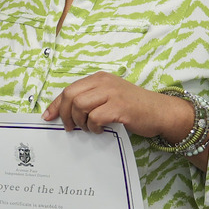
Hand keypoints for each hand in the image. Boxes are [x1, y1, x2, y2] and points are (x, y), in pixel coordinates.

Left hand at [42, 71, 180, 137]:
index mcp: (99, 78)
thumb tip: (66, 112)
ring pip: (80, 106)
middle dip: (65, 114)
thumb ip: (91, 99)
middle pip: (71, 96)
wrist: (160, 111)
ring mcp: (112, 93)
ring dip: (81, 121)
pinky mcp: (120, 107)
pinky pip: (96, 117)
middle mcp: (104, 82)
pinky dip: (94, 127)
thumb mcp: (110, 96)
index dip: (56, 104)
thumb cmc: (134, 107)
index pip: (70, 89)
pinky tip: (101, 130)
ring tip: (89, 128)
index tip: (48, 116)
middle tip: (70, 127)